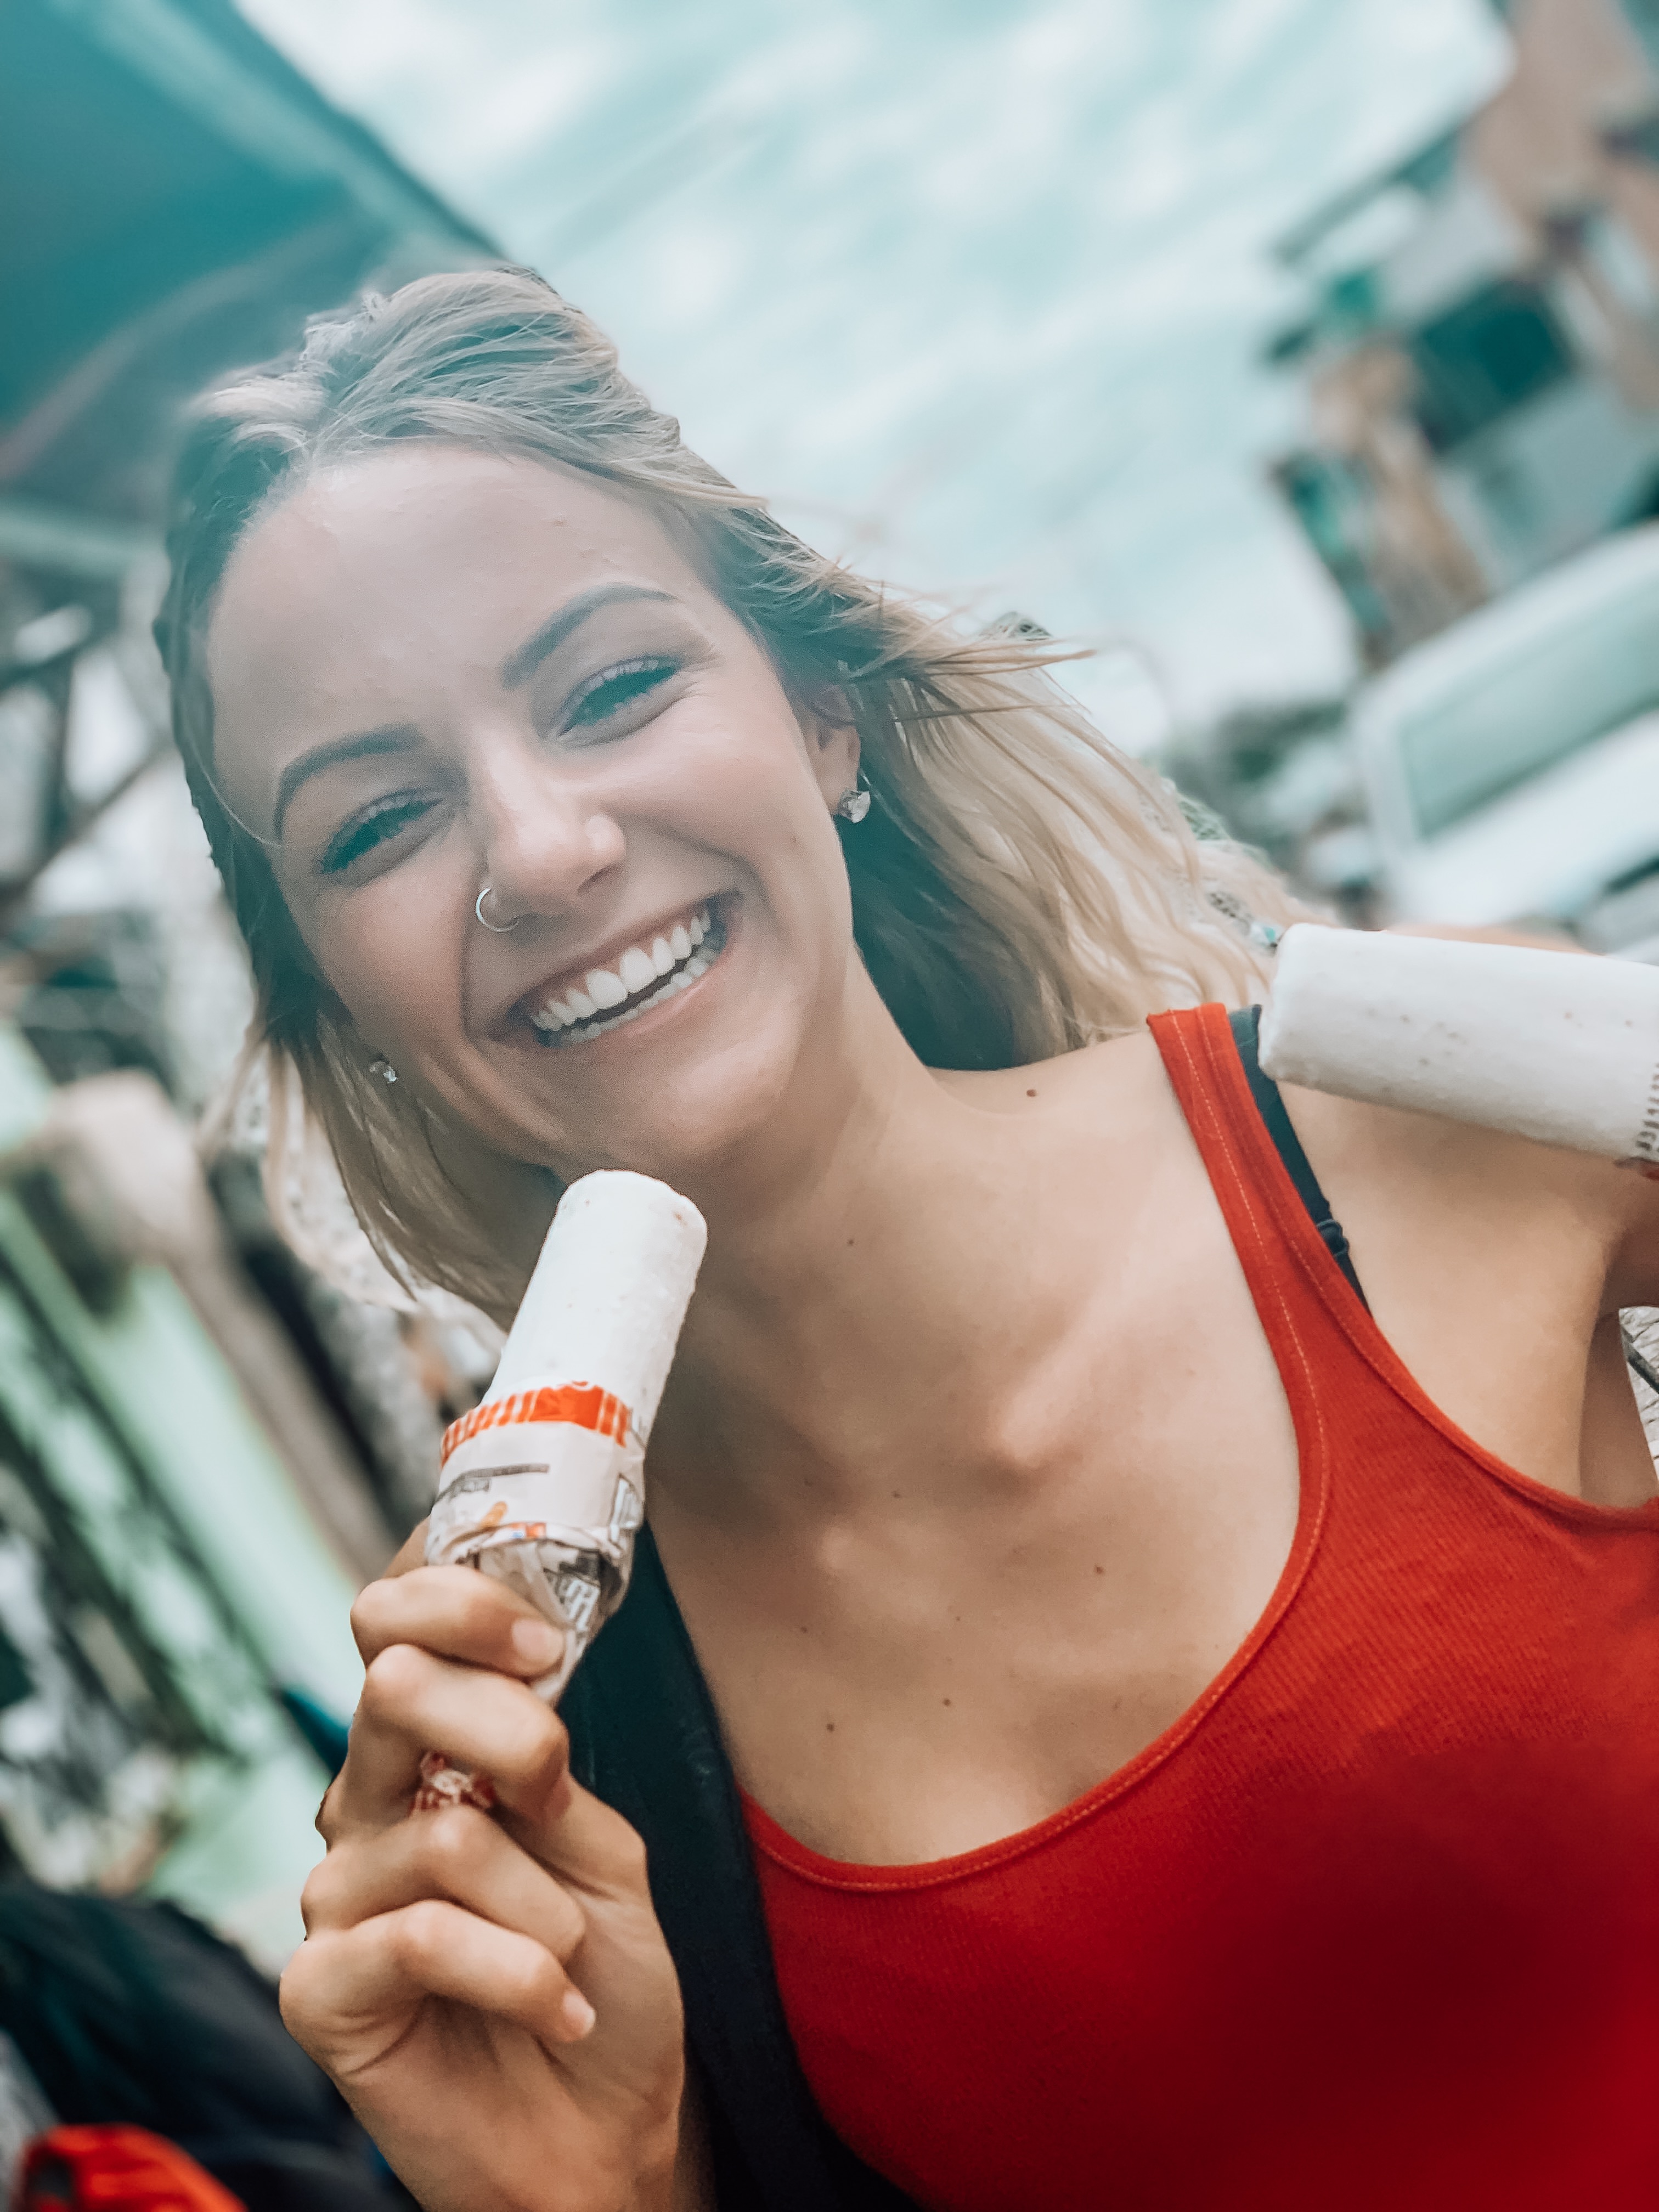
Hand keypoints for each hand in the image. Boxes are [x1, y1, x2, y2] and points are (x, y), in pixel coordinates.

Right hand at [280, 1542, 686, 2211]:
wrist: (599, 2128)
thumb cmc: (598, 1976)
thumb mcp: (597, 1841)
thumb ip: (545, 1758)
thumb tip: (517, 1673)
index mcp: (425, 1751)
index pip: (392, 1620)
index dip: (459, 1601)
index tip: (544, 1647)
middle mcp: (364, 1805)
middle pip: (392, 1686)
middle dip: (513, 1733)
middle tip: (558, 1803)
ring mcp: (334, 1895)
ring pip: (446, 1833)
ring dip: (546, 1906)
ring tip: (567, 1959)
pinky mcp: (319, 1988)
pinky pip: (426, 1937)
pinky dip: (521, 1976)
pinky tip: (556, 2011)